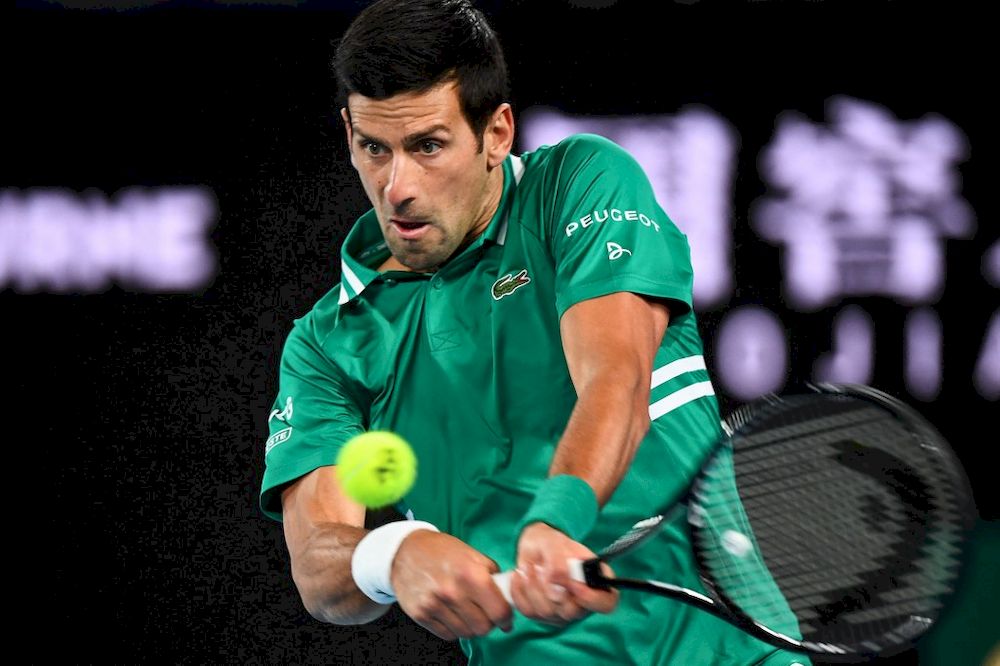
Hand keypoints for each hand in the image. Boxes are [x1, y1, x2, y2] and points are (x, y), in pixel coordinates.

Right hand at [390, 529, 512, 640]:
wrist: (404, 551)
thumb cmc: (441, 551)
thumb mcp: (471, 554)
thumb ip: (491, 575)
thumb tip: (508, 595)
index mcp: (470, 574)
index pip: (498, 611)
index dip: (506, 617)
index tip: (505, 617)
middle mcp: (452, 592)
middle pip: (483, 627)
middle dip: (489, 623)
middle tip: (485, 614)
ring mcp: (434, 605)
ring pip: (466, 633)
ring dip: (471, 626)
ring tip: (467, 612)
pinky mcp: (421, 614)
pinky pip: (447, 634)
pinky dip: (454, 628)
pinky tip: (452, 614)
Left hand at [509, 522, 618, 625]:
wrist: (534, 546)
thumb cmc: (552, 543)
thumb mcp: (555, 543)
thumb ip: (558, 562)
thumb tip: (556, 587)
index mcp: (598, 582)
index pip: (606, 603)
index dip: (592, 599)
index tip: (573, 584)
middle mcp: (584, 602)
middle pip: (572, 612)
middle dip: (550, 588)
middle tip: (539, 566)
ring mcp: (563, 613)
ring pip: (546, 612)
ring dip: (532, 586)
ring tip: (529, 567)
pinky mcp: (542, 616)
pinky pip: (529, 611)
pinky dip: (520, 592)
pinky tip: (519, 576)